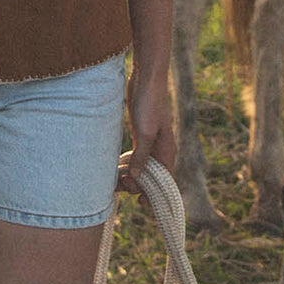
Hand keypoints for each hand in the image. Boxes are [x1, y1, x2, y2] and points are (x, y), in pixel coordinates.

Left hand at [118, 68, 175, 197]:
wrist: (146, 79)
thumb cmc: (149, 104)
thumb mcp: (145, 132)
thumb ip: (141, 156)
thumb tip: (136, 178)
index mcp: (167, 150)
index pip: (166, 181)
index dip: (155, 195)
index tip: (141, 204)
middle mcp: (161, 149)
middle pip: (152, 177)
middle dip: (138, 185)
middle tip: (121, 184)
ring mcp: (150, 142)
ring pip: (142, 167)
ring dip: (131, 176)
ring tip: (116, 179)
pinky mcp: (140, 134)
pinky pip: (136, 156)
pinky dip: (128, 164)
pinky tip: (117, 167)